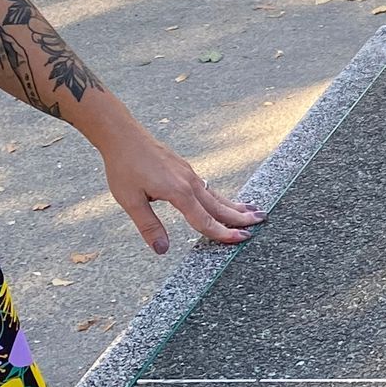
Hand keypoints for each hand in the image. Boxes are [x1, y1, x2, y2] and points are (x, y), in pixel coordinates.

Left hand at [92, 115, 262, 253]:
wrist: (124, 136)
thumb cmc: (124, 167)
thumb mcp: (130, 200)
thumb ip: (149, 226)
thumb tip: (162, 250)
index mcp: (178, 192)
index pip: (204, 219)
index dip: (222, 233)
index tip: (240, 240)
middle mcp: (189, 182)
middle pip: (219, 205)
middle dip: (240, 216)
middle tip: (261, 222)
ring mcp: (189, 174)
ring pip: (216, 195)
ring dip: (235, 206)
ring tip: (253, 211)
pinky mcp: (185, 169)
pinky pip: (209, 187)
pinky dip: (222, 197)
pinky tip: (223, 200)